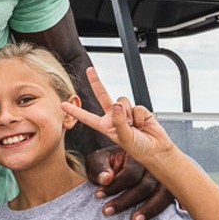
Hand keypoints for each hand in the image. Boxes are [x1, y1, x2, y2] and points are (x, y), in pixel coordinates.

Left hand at [67, 69, 174, 219]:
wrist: (156, 149)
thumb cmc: (139, 148)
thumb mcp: (124, 138)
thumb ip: (119, 121)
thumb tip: (116, 103)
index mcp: (105, 126)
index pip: (87, 117)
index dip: (75, 111)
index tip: (63, 104)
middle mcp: (113, 117)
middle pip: (103, 96)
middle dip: (96, 82)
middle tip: (90, 70)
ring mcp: (125, 112)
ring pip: (122, 101)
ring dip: (129, 114)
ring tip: (134, 126)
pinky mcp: (138, 110)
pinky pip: (137, 107)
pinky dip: (140, 116)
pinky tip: (143, 124)